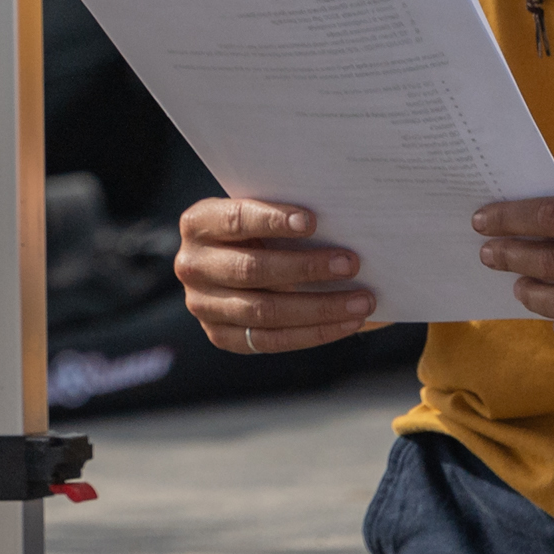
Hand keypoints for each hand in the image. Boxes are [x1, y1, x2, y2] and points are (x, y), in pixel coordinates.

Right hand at [173, 196, 379, 354]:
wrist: (225, 261)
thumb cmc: (255, 228)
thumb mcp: (256, 213)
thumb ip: (284, 219)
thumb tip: (342, 225)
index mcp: (197, 224)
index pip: (235, 220)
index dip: (273, 221)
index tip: (313, 221)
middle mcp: (192, 265)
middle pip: (252, 270)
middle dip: (306, 268)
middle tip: (350, 263)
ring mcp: (202, 306)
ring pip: (265, 312)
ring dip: (319, 307)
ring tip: (361, 301)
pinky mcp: (220, 336)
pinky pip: (270, 341)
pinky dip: (313, 333)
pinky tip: (346, 324)